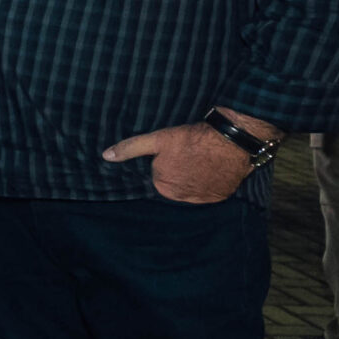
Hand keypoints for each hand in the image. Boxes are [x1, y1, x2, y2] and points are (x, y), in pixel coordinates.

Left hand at [102, 112, 277, 203]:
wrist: (232, 142)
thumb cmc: (193, 139)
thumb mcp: (158, 140)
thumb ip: (131, 148)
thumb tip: (106, 156)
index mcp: (162, 187)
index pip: (159, 176)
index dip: (166, 161)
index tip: (175, 153)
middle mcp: (181, 199)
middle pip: (174, 183)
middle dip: (178, 170)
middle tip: (189, 154)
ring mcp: (202, 200)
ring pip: (191, 187)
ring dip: (194, 177)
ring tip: (201, 160)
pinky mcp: (219, 197)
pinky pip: (209, 190)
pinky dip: (209, 182)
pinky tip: (211, 169)